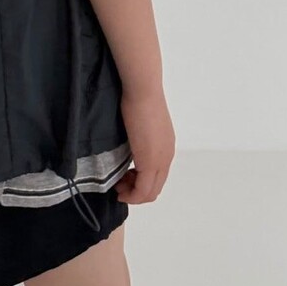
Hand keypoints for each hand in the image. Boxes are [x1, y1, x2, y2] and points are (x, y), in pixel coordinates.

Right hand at [114, 86, 174, 204]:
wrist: (143, 91)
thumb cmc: (138, 100)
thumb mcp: (141, 125)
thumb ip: (140, 140)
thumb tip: (131, 148)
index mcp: (166, 147)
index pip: (157, 177)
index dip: (140, 183)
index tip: (124, 177)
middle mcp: (167, 156)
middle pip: (155, 189)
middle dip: (136, 192)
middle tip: (119, 184)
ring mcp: (161, 160)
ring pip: (150, 192)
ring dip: (133, 194)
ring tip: (119, 184)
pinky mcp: (151, 161)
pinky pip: (143, 190)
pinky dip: (132, 194)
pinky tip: (120, 185)